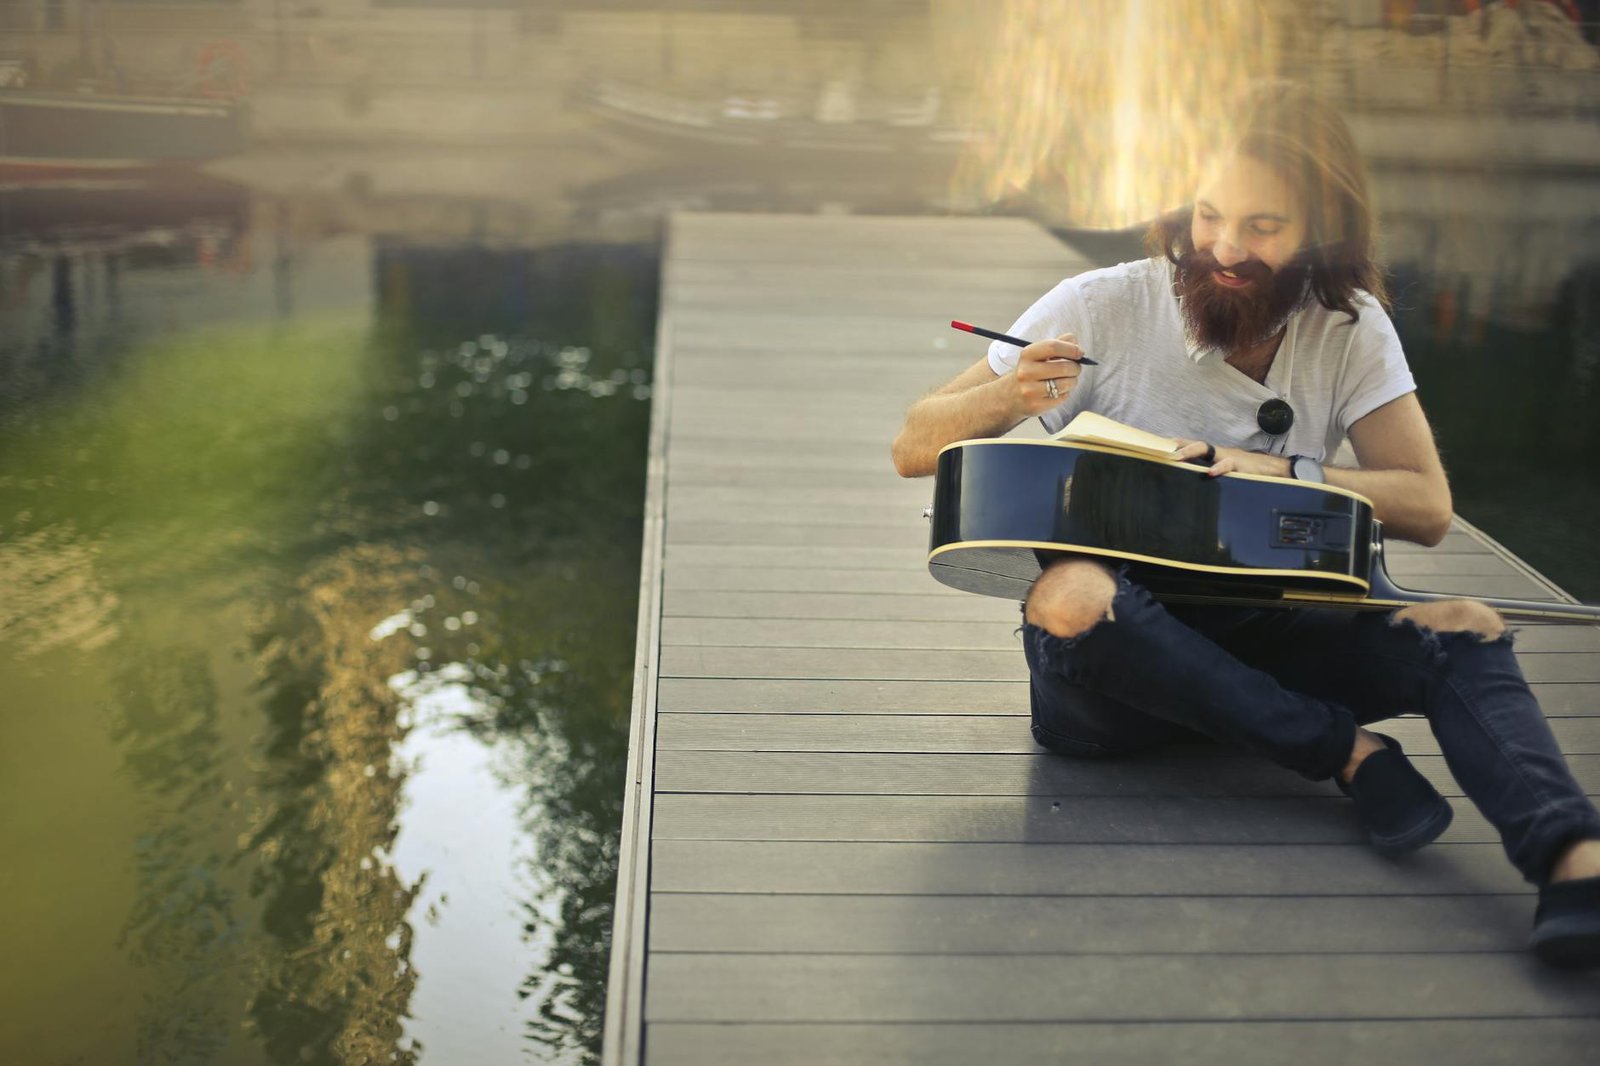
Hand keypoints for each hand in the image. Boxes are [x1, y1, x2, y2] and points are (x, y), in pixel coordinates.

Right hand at [1009, 333, 1083, 416]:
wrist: (1010, 396)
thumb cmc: (1031, 370)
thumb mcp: (1039, 354)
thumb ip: (1058, 343)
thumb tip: (1076, 344)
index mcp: (1027, 354)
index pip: (1053, 346)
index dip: (1071, 349)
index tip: (1080, 353)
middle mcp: (1026, 372)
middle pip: (1064, 367)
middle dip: (1076, 368)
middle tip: (1075, 369)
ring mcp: (1029, 390)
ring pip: (1066, 384)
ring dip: (1072, 381)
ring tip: (1067, 380)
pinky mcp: (1036, 406)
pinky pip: (1062, 398)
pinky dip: (1065, 394)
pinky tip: (1057, 391)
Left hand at [1172, 439, 1291, 478]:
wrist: (1268, 469)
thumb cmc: (1242, 470)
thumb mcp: (1222, 470)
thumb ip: (1208, 471)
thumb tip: (1190, 477)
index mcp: (1211, 454)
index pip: (1190, 445)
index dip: (1175, 445)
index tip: (1158, 446)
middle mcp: (1216, 452)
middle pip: (1194, 444)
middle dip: (1178, 445)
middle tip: (1162, 450)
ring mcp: (1226, 456)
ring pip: (1206, 449)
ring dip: (1190, 451)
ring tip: (1177, 457)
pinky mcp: (1238, 464)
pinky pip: (1227, 464)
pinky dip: (1218, 468)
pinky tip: (1209, 473)